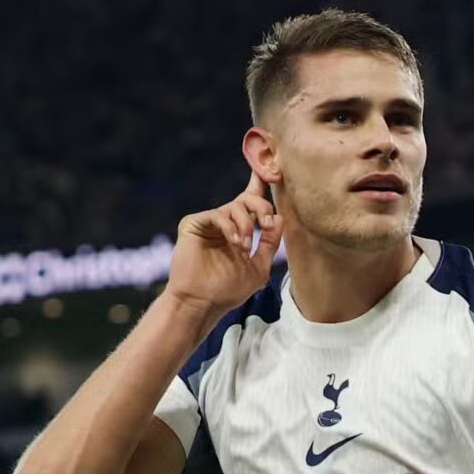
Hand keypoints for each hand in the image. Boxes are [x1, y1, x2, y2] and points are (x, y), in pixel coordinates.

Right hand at [164, 171, 283, 318]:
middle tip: (266, 224)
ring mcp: (209, 222)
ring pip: (235, 206)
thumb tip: (279, 216)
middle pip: (248, 199)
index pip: (252, 202)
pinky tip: (235, 243)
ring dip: (246, 224)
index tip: (273, 170)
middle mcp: (224, 223)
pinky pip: (218, 214)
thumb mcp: (259, 266)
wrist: (202, 303)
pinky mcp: (193, 224)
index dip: (261, 184)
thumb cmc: (228, 290)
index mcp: (239, 230)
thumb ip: (269, 242)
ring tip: (244, 246)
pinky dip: (231, 227)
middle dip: (262, 207)